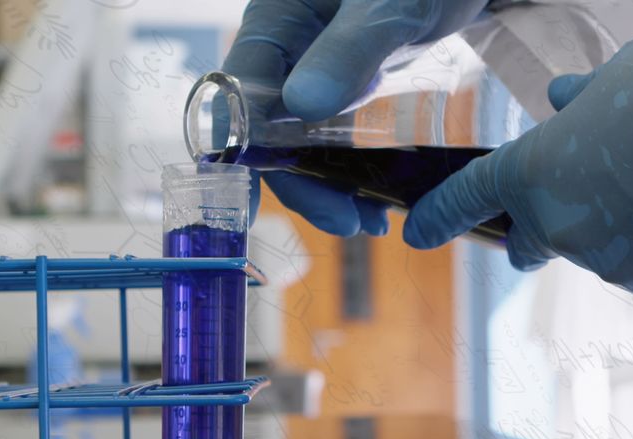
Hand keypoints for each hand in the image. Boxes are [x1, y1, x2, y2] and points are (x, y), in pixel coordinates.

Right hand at [224, 0, 487, 235]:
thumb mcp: (392, 7)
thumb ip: (349, 49)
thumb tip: (300, 104)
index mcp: (277, 18)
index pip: (240, 96)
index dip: (247, 153)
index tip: (268, 201)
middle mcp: (288, 48)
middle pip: (272, 130)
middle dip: (305, 183)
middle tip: (348, 223)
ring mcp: (317, 68)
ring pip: (304, 140)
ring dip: (331, 184)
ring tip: (372, 220)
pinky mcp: (349, 83)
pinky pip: (336, 134)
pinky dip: (354, 167)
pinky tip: (382, 195)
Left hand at [402, 27, 632, 300]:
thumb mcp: (623, 76)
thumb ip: (585, 100)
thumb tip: (566, 102)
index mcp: (537, 171)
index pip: (472, 196)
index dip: (441, 214)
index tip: (419, 233)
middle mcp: (564, 229)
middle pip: (532, 245)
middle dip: (535, 237)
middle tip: (559, 216)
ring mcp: (613, 265)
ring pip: (602, 253)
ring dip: (618, 231)